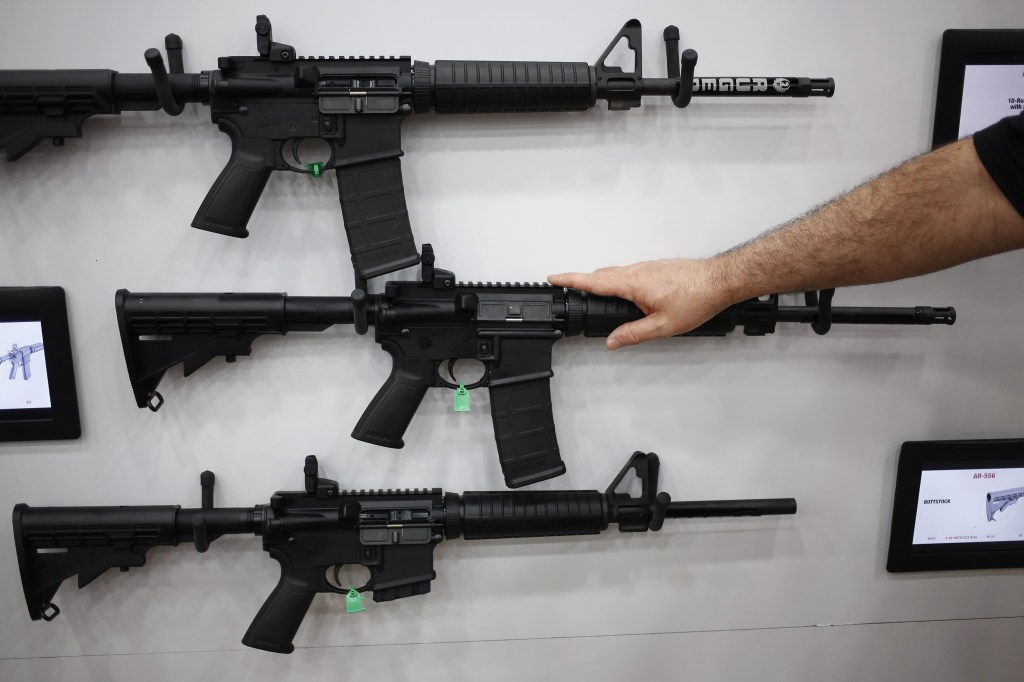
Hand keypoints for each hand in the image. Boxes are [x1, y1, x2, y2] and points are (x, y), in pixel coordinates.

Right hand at [548, 259, 731, 348]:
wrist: (721, 280)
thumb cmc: (697, 299)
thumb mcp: (662, 326)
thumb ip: (633, 334)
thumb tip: (613, 341)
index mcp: (633, 283)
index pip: (593, 280)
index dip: (570, 279)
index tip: (552, 277)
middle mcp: (637, 270)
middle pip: (602, 275)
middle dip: (584, 282)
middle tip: (570, 291)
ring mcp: (647, 266)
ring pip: (617, 272)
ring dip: (603, 282)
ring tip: (597, 297)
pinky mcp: (657, 267)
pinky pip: (630, 272)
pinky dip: (619, 280)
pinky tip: (626, 293)